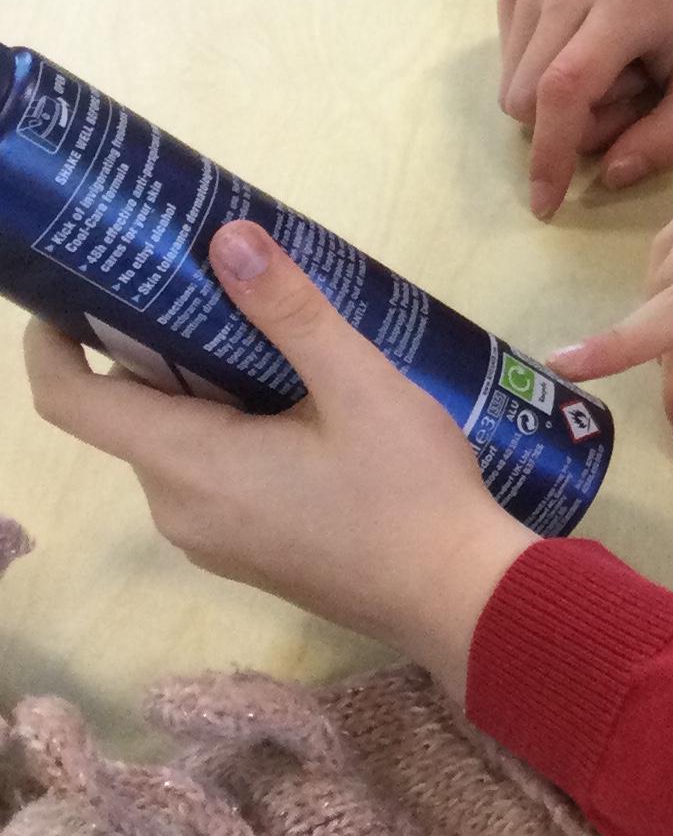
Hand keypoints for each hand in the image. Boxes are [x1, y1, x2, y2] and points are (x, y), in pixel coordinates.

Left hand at [22, 222, 530, 700]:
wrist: (458, 595)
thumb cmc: (409, 490)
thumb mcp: (360, 385)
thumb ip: (290, 311)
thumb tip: (227, 239)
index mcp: (190, 464)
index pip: (71, 402)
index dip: (51, 342)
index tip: (76, 284)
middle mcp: (178, 507)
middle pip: (130, 413)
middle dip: (154, 347)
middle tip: (213, 283)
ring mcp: (209, 537)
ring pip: (173, 442)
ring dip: (200, 387)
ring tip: (269, 334)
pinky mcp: (243, 551)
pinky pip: (205, 475)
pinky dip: (225, 428)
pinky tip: (295, 402)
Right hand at [498, 0, 672, 219]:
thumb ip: (672, 134)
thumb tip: (611, 174)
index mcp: (625, 3)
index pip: (564, 88)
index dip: (550, 152)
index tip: (546, 203)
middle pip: (530, 98)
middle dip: (574, 122)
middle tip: (632, 92)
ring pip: (514, 86)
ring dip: (560, 98)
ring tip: (613, 65)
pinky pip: (509, 61)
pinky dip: (543, 71)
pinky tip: (587, 45)